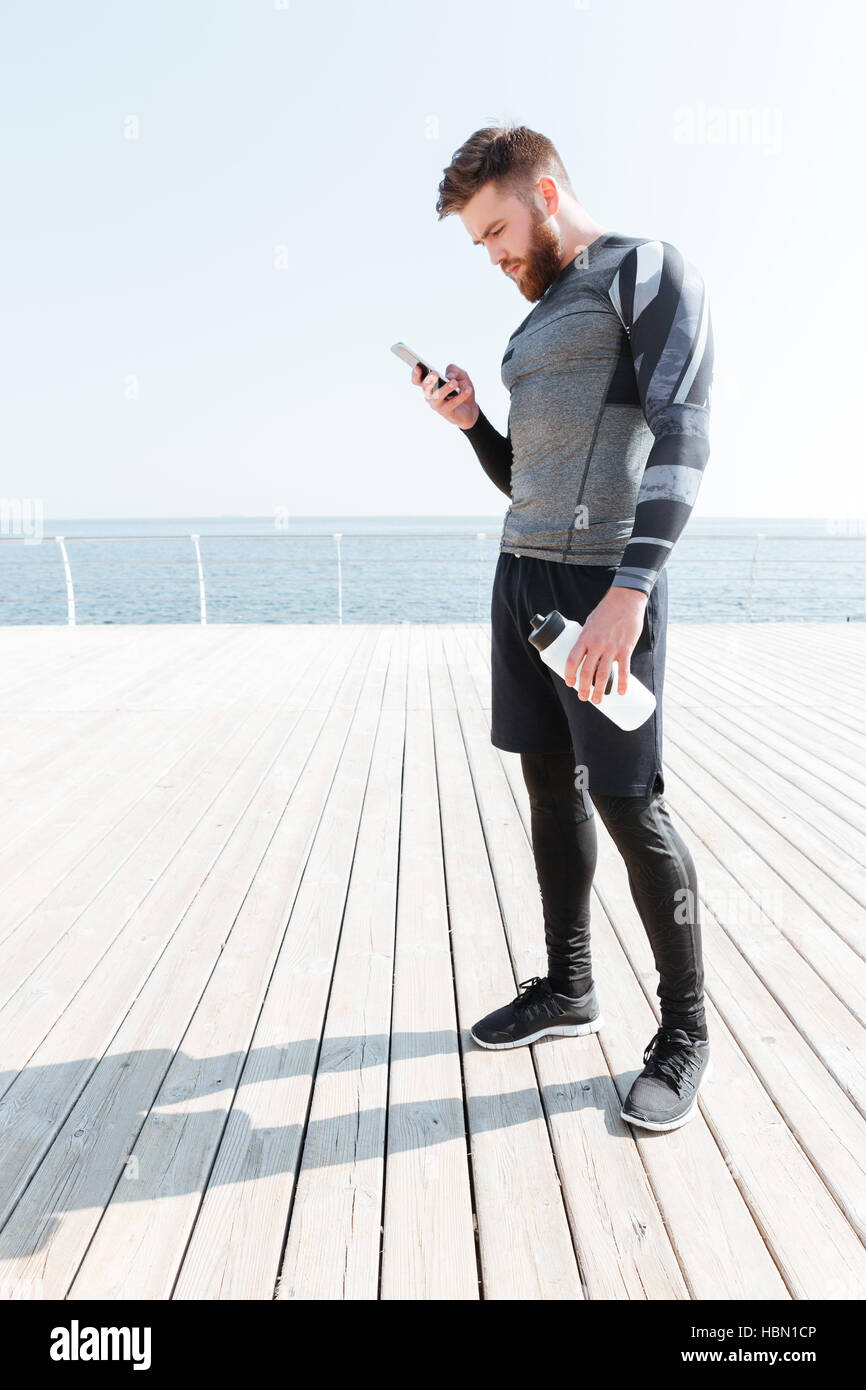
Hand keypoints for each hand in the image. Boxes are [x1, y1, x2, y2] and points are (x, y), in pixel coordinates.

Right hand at [411, 361, 478, 429]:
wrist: (469, 407)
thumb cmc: (461, 388)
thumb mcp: (460, 375)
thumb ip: (454, 370)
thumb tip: (449, 376)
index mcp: (429, 384)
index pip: (417, 379)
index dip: (415, 374)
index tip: (417, 367)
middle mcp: (429, 394)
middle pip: (425, 387)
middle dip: (429, 380)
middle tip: (435, 373)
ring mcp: (436, 404)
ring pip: (437, 396)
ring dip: (445, 389)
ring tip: (454, 383)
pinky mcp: (445, 412)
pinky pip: (451, 403)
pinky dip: (460, 396)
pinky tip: (468, 390)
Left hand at [563, 586, 648, 702]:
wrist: (626, 600)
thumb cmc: (606, 611)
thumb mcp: (590, 623)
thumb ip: (587, 638)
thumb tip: (584, 652)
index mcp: (585, 637)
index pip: (572, 660)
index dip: (569, 675)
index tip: (569, 683)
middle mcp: (596, 644)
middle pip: (587, 672)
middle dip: (583, 688)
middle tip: (583, 697)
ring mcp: (612, 647)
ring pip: (603, 675)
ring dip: (600, 691)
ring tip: (598, 701)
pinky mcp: (626, 648)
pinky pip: (624, 670)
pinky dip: (623, 683)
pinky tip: (621, 692)